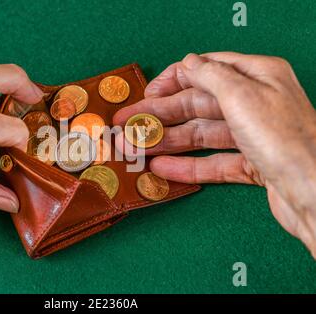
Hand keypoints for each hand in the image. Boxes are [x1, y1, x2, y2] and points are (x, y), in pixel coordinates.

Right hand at [113, 52, 315, 257]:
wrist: (315, 192)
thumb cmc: (285, 138)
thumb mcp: (242, 94)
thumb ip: (210, 75)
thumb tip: (189, 63)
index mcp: (257, 76)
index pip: (206, 71)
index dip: (172, 81)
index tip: (146, 94)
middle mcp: (254, 103)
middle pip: (197, 106)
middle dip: (160, 117)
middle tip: (128, 126)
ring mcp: (252, 136)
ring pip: (201, 136)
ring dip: (167, 143)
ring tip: (135, 150)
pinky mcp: (251, 165)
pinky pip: (212, 162)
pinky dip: (187, 166)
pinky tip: (162, 168)